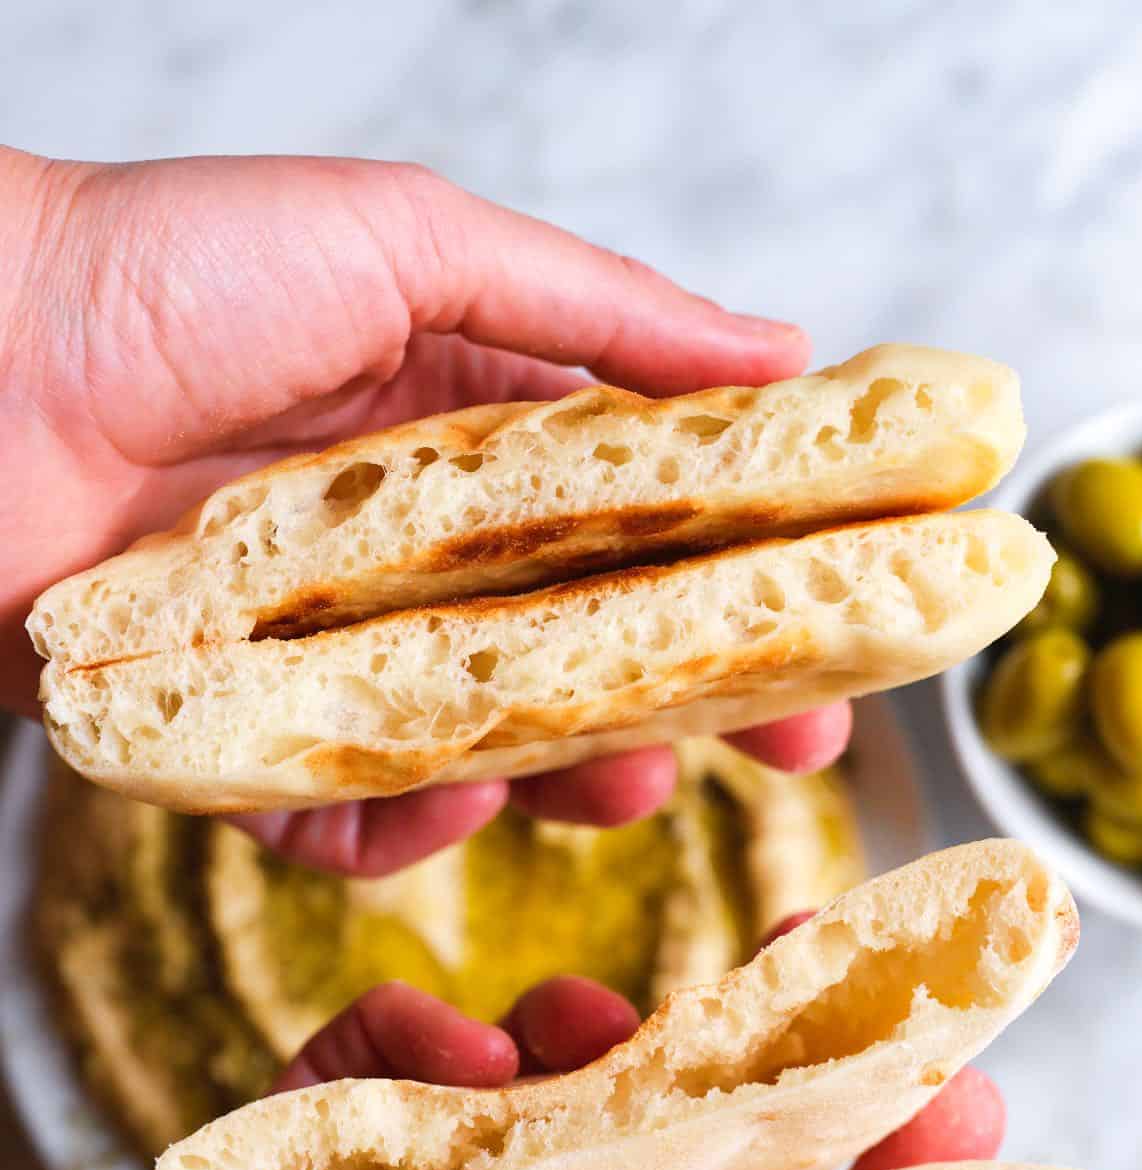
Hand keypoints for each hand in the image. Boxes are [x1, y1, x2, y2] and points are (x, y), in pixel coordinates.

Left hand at [0, 147, 849, 878]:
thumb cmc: (166, 270)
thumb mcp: (408, 240)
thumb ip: (596, 312)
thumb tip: (788, 356)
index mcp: (469, 452)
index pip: (648, 532)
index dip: (754, 585)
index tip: (854, 628)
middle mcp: (411, 563)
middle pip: (585, 659)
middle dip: (694, 710)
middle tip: (794, 747)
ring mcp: (328, 657)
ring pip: (483, 752)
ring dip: (566, 782)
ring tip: (620, 784)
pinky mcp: (235, 739)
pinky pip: (339, 820)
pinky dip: (395, 835)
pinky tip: (438, 811)